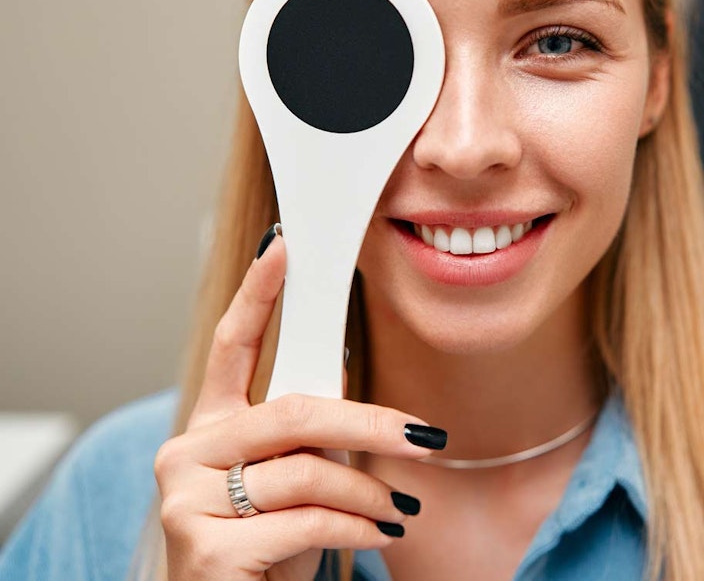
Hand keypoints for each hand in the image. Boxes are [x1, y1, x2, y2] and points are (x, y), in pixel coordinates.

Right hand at [154, 227, 444, 579]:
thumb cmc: (266, 550)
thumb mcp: (289, 485)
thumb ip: (306, 438)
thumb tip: (356, 388)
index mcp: (210, 430)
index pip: (232, 347)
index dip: (260, 293)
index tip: (287, 245)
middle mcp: (185, 455)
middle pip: (294, 412)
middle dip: (370, 424)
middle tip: (425, 437)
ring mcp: (185, 500)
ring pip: (307, 472)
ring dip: (368, 495)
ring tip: (397, 512)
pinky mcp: (205, 548)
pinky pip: (306, 522)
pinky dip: (357, 530)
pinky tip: (378, 538)